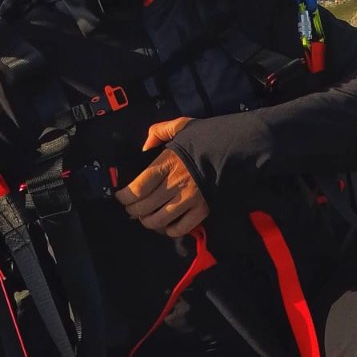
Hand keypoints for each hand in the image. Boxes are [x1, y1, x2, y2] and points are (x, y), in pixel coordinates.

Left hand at [115, 117, 206, 237]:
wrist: (235, 149)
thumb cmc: (205, 138)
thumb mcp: (181, 126)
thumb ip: (159, 131)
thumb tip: (144, 145)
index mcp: (167, 163)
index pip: (138, 188)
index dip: (124, 197)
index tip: (121, 196)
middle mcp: (176, 184)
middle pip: (144, 207)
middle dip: (132, 210)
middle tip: (131, 208)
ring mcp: (190, 199)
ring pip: (159, 220)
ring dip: (148, 221)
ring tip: (146, 217)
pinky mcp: (203, 210)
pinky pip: (180, 228)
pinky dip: (169, 230)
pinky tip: (166, 224)